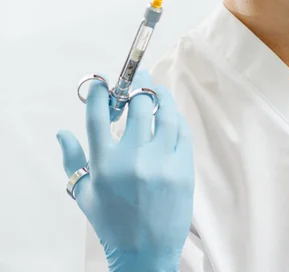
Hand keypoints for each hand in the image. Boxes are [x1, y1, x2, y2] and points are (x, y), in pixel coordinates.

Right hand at [57, 69, 194, 271]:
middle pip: (138, 104)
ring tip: (157, 89)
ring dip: (161, 95)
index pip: (99, 114)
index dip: (100, 91)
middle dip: (137, 85)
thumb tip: (62, 132)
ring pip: (166, 113)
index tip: (103, 83)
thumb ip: (72, 160)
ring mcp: (162, 163)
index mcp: (104, 164)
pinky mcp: (183, 169)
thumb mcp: (84, 195)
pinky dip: (176, 119)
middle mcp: (133, 159)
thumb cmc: (112, 224)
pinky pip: (182, 132)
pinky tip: (171, 115)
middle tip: (138, 78)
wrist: (145, 255)